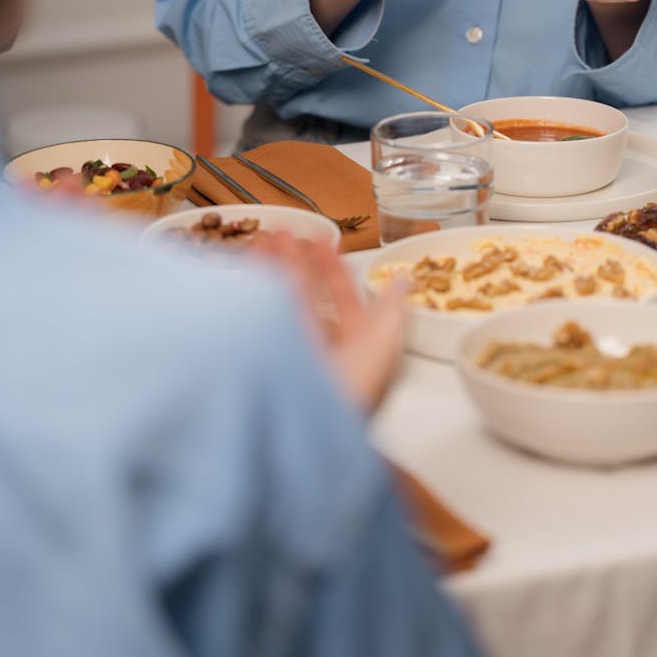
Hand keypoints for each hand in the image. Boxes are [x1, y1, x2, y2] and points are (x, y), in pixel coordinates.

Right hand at [251, 232, 405, 412]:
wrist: (310, 422)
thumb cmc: (351, 389)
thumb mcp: (383, 343)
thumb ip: (393, 309)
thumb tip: (406, 280)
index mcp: (352, 348)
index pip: (344, 299)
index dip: (335, 269)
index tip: (324, 242)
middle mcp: (320, 349)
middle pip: (307, 295)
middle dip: (297, 261)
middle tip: (286, 233)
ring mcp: (291, 350)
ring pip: (280, 299)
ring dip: (274, 265)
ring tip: (265, 237)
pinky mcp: (265, 353)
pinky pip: (259, 310)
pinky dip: (254, 282)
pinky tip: (250, 260)